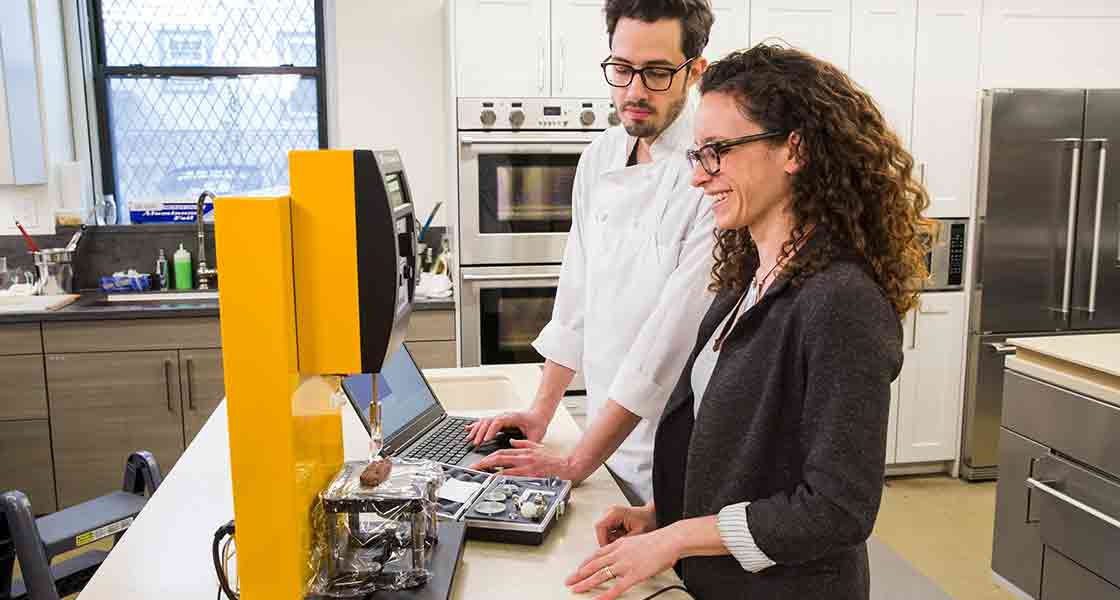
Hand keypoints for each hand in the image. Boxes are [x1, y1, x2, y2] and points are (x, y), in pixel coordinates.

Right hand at [465, 410, 548, 446]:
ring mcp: (500, 417)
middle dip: (480, 432)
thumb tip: (523, 453)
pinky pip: (484, 422)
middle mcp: (504, 416)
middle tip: (475, 444)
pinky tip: (468, 429)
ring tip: (469, 439)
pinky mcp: (498, 420)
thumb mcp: (536, 435)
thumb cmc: (537, 423)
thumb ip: (529, 443)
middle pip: (488, 421)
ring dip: (476, 430)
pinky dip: (475, 426)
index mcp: (513, 417)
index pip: (498, 422)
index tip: (486, 440)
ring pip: (484, 421)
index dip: (491, 430)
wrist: (538, 414)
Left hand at [467, 439, 573, 478]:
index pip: (502, 452)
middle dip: (484, 462)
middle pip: (499, 457)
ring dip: (490, 470)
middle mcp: (523, 457)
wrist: (566, 467)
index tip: (480, 461)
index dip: (490, 456)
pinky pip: (513, 476)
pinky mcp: (530, 475)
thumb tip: (511, 441)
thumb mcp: (537, 447)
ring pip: (504, 466)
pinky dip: (502, 477)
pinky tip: (495, 480)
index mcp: (523, 451)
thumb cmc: (553, 460)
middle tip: (473, 467)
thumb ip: (523, 443)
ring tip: (480, 474)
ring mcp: (526, 466)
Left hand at [565, 527, 681, 599]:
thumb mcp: (636, 541)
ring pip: (600, 575)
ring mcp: (624, 565)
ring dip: (586, 583)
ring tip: (576, 589)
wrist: (669, 540)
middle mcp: (618, 554)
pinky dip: (606, 595)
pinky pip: (616, 587)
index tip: (578, 569)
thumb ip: (626, 549)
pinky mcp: (633, 575)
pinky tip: (598, 599)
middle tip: (569, 580)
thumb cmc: (658, 541)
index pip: (596, 555)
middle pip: (593, 565)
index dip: (585, 563)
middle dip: (579, 574)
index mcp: (619, 545)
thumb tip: (623, 555)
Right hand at [594, 504, 656, 545]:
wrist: (652, 516)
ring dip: (612, 539)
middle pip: (600, 530)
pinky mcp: (611, 519)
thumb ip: (624, 542)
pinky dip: (614, 537)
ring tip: (625, 539)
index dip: (601, 540)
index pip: (599, 527)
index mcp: (615, 512)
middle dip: (608, 540)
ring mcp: (610, 515)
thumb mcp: (637, 533)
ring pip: (603, 532)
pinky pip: (607, 531)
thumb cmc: (647, 521)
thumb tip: (614, 551)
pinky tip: (624, 536)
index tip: (607, 549)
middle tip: (619, 546)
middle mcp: (610, 511)